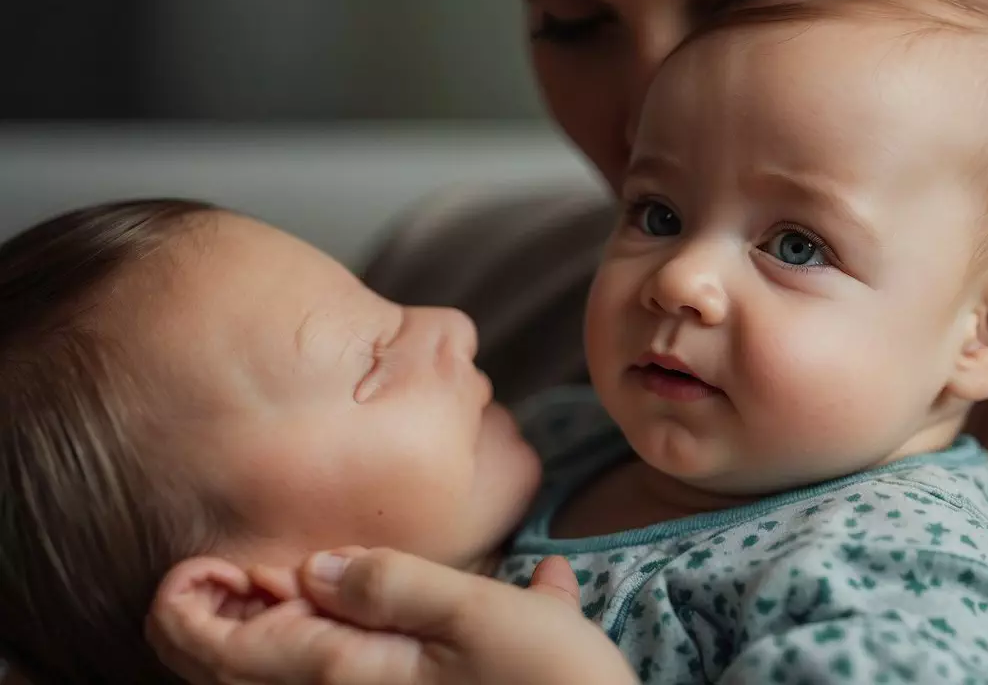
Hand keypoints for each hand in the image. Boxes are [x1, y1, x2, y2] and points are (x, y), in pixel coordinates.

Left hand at [149, 548, 636, 684]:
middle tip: (221, 570)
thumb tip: (312, 566)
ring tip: (273, 585)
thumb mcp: (475, 614)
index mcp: (346, 676)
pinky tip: (346, 608)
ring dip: (257, 632)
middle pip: (237, 673)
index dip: (189, 607)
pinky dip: (306, 647)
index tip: (195, 564)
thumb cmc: (547, 682)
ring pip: (279, 677)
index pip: (223, 653)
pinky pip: (326, 678)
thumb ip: (389, 584)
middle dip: (209, 621)